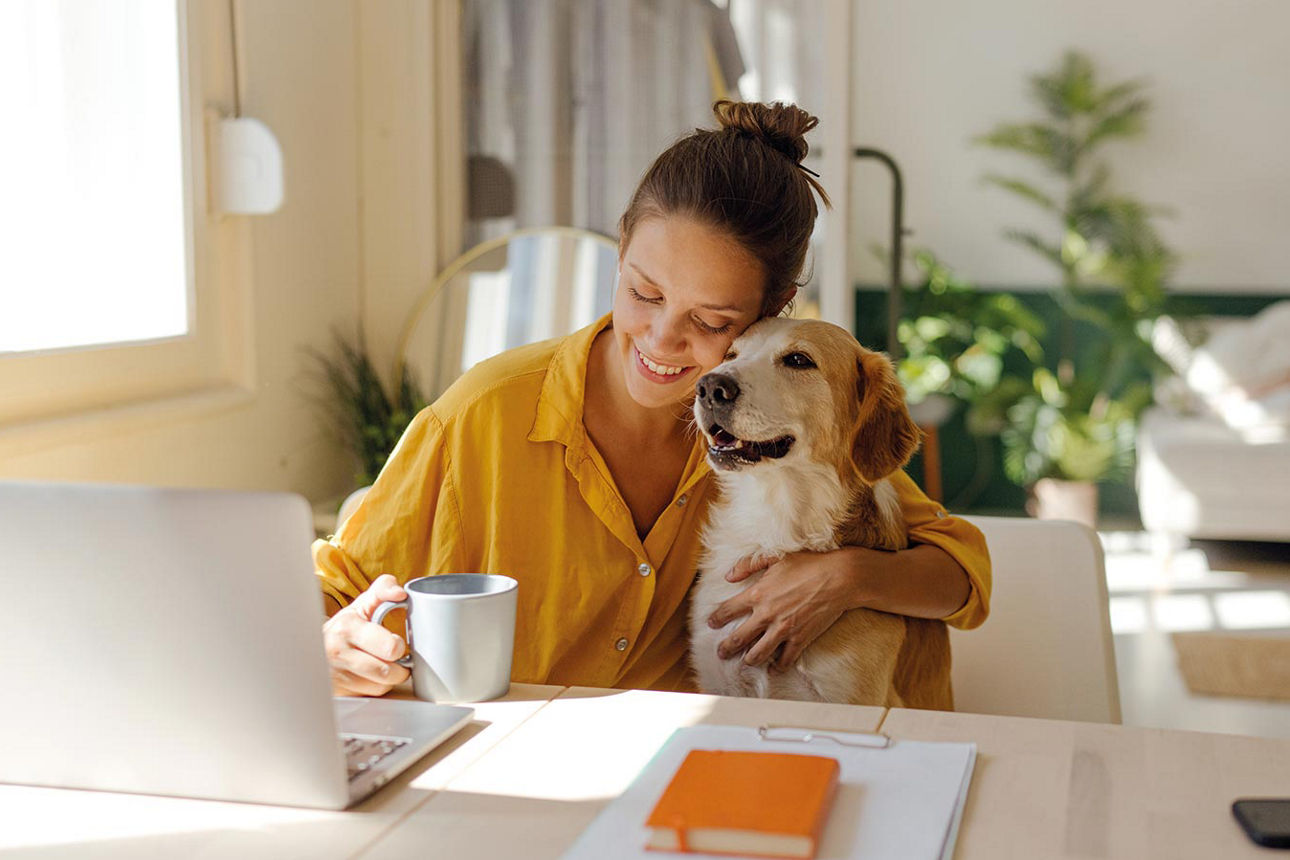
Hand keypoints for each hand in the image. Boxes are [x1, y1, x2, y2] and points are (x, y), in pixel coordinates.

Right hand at [323, 574, 411, 695]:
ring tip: (381, 664)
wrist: (314, 646)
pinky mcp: (336, 692)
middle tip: (393, 657)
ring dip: (387, 679)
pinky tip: (369, 676)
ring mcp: (335, 675)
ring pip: (379, 687)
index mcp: (347, 628)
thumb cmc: (346, 626)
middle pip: (387, 672)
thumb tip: (400, 593)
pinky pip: (368, 696)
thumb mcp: (363, 603)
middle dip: (397, 666)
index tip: (395, 643)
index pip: (390, 647)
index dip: (398, 646)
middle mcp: (338, 652)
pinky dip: (374, 688)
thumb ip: (384, 590)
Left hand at [706, 549, 858, 669]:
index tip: (711, 623)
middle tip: (721, 653)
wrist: (839, 578)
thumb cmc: (808, 564)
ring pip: (757, 653)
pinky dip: (777, 666)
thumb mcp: (775, 557)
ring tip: (745, 662)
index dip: (716, 618)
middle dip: (726, 648)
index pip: (728, 610)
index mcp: (758, 594)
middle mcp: (766, 615)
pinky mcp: (800, 639)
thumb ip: (748, 565)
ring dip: (748, 660)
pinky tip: (773, 668)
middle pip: (738, 638)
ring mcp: (783, 629)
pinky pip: (784, 660)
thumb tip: (728, 576)